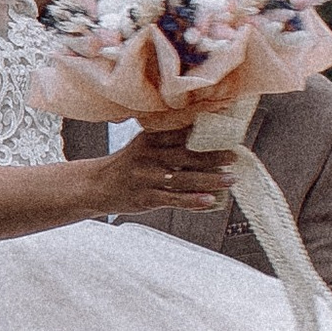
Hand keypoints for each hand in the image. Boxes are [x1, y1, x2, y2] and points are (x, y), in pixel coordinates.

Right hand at [88, 126, 234, 219]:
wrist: (96, 186)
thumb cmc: (128, 164)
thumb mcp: (142, 145)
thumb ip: (167, 140)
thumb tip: (202, 137)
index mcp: (149, 139)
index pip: (180, 132)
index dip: (204, 132)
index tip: (225, 130)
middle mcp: (148, 156)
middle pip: (186, 155)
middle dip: (213, 156)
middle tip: (235, 156)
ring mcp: (147, 178)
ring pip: (184, 179)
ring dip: (210, 179)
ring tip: (231, 179)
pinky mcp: (146, 198)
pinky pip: (173, 200)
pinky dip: (193, 200)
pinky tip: (210, 200)